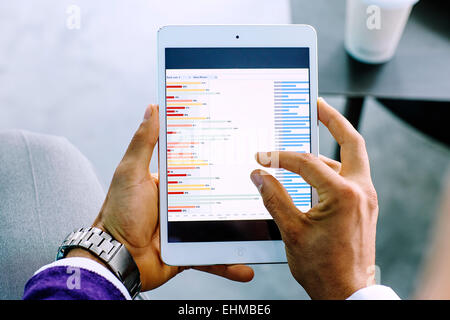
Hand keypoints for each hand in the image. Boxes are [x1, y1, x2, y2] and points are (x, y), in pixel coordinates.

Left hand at [89, 104, 252, 291]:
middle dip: (239, 191)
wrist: (116, 258)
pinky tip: (247, 267)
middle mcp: (182, 203)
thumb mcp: (131, 172)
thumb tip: (153, 108)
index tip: (240, 144)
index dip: (217, 155)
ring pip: (221, 226)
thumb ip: (144, 143)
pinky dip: (229, 263)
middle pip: (216, 195)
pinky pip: (214, 255)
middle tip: (266, 183)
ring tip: (266, 225)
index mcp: (171, 182)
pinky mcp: (191, 250)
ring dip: (241, 230)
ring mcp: (188, 228)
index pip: (199, 164)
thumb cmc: (119, 212)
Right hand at [250, 98, 377, 298]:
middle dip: (334, 120)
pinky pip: (349, 176)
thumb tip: (259, 175)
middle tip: (317, 105)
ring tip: (307, 142)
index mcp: (344, 194)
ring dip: (329, 149)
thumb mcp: (292, 231)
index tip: (262, 158)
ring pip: (350, 159)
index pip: (306, 162)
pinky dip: (331, 169)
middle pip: (352, 141)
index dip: (279, 157)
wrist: (347, 293)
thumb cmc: (323, 268)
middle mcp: (361, 191)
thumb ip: (274, 198)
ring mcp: (365, 198)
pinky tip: (313, 173)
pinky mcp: (363, 207)